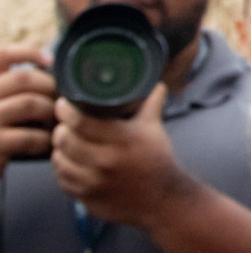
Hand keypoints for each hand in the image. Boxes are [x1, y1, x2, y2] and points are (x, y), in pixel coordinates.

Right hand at [0, 45, 55, 169]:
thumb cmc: (1, 132)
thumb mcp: (3, 101)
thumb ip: (15, 87)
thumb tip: (47, 65)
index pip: (2, 55)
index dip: (27, 52)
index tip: (49, 60)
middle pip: (22, 78)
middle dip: (49, 86)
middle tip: (60, 99)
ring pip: (29, 103)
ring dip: (50, 111)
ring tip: (55, 120)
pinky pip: (27, 137)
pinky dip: (43, 139)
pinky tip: (46, 142)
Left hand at [50, 83, 193, 226]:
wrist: (162, 198)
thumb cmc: (158, 159)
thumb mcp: (155, 127)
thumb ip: (152, 102)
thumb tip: (153, 82)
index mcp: (123, 140)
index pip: (81, 122)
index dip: (66, 110)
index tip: (63, 104)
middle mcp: (106, 161)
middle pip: (65, 140)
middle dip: (60, 129)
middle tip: (63, 123)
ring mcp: (94, 183)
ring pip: (59, 161)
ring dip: (58, 149)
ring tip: (64, 142)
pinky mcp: (87, 198)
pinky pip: (62, 181)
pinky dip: (62, 169)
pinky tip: (68, 162)